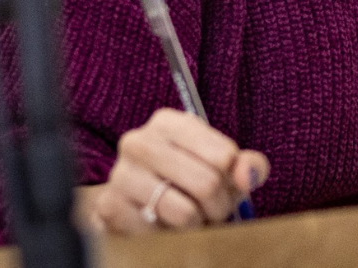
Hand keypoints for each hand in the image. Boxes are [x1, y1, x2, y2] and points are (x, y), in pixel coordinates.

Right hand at [87, 109, 268, 234]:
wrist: (138, 204)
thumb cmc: (188, 177)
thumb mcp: (222, 165)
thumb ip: (247, 166)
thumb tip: (247, 176)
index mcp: (167, 122)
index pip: (224, 154)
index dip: (234, 180)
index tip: (227, 186)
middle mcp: (138, 141)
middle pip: (206, 182)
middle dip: (218, 206)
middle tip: (214, 210)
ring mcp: (120, 174)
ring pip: (183, 211)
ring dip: (197, 224)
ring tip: (193, 219)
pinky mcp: (110, 207)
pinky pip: (157, 232)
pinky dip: (169, 236)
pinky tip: (165, 226)